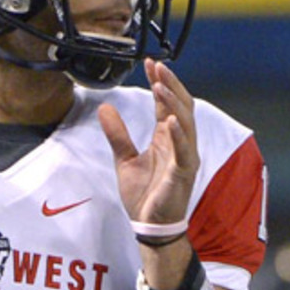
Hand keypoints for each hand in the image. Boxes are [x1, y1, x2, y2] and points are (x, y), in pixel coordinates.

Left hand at [97, 59, 198, 225]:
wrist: (149, 225)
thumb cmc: (143, 194)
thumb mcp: (124, 159)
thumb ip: (117, 134)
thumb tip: (104, 108)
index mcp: (167, 138)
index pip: (166, 104)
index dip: (161, 83)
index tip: (151, 64)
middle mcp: (180, 143)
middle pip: (181, 106)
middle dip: (170, 85)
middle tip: (157, 67)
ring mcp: (185, 157)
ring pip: (185, 122)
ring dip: (173, 102)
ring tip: (160, 86)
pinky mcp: (183, 173)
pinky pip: (184, 150)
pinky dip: (179, 134)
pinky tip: (169, 119)